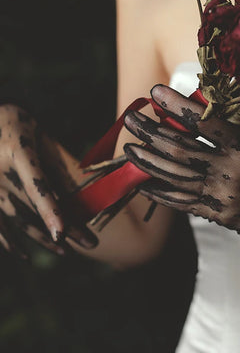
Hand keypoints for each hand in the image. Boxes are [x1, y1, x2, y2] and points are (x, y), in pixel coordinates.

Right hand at [0, 104, 96, 257]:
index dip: (50, 210)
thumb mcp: (38, 133)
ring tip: (68, 251)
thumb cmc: (16, 123)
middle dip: (66, 229)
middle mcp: (0, 173)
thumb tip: (76, 189)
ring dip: (43, 238)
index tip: (62, 231)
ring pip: (18, 221)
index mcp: (18, 152)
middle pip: (35, 208)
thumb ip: (53, 161)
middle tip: (92, 243)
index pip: (37, 185)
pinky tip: (24, 255)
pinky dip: (10, 242)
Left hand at [123, 85, 239, 284]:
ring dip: (147, 161)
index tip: (155, 92)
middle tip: (131, 117)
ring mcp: (220, 194)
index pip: (202, 121)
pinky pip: (181, 201)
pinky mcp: (216, 214)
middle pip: (179, 148)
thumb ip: (229, 131)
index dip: (175, 105)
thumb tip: (194, 116)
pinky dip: (159, 192)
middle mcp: (229, 168)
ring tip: (129, 149)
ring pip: (174, 174)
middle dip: (150, 131)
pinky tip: (141, 183)